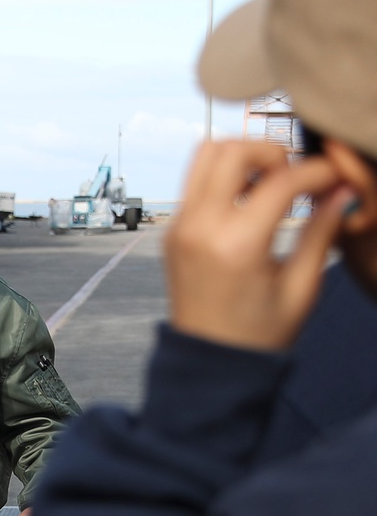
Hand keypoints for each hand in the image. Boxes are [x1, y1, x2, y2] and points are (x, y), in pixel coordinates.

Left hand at [165, 141, 347, 351]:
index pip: (280, 181)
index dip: (316, 172)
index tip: (334, 177)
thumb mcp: (301, 288)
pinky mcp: (172, 231)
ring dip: (242, 157)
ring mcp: (179, 227)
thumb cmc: (259, 335)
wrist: (209, 365)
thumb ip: (322, 233)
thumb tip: (342, 191)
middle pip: (232, 150)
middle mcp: (200, 228)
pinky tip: (250, 201)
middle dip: (272, 152)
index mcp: (236, 245)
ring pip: (206, 155)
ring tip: (271, 183)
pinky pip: (195, 182)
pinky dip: (223, 176)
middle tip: (295, 177)